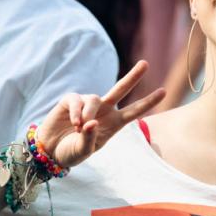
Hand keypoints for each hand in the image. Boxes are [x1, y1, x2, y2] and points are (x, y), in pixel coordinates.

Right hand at [38, 61, 165, 167]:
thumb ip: (90, 138)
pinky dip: (76, 112)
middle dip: (133, 76)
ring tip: (79, 128)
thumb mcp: (84, 151)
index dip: (148, 101)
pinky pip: (77, 100)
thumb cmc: (72, 152)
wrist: (50, 151)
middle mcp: (105, 110)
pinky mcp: (71, 100)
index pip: (134, 110)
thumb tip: (91, 122)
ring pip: (95, 99)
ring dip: (88, 114)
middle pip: (121, 89)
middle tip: (145, 64)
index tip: (164, 92)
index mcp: (114, 123)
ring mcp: (88, 103)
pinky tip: (73, 123)